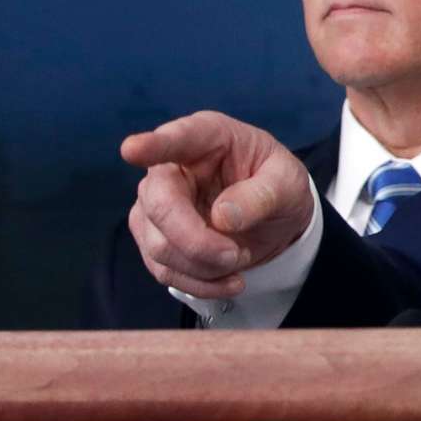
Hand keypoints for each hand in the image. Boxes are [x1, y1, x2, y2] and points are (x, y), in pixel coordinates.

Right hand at [119, 112, 315, 300]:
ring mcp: (154, 204)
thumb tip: (223, 218)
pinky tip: (230, 281)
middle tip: (235, 255)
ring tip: (240, 259)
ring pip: (158, 245)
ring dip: (204, 266)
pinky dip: (199, 284)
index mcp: (206, 137)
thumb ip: (262, 194)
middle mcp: (170, 167)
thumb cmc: (277, 185)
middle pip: (159, 205)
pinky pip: (164, 270)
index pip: (177, 139)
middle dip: (196, 241)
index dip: (153, 145)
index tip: (132, 149)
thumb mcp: (288, 183)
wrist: (273, 218)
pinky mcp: (153, 238)